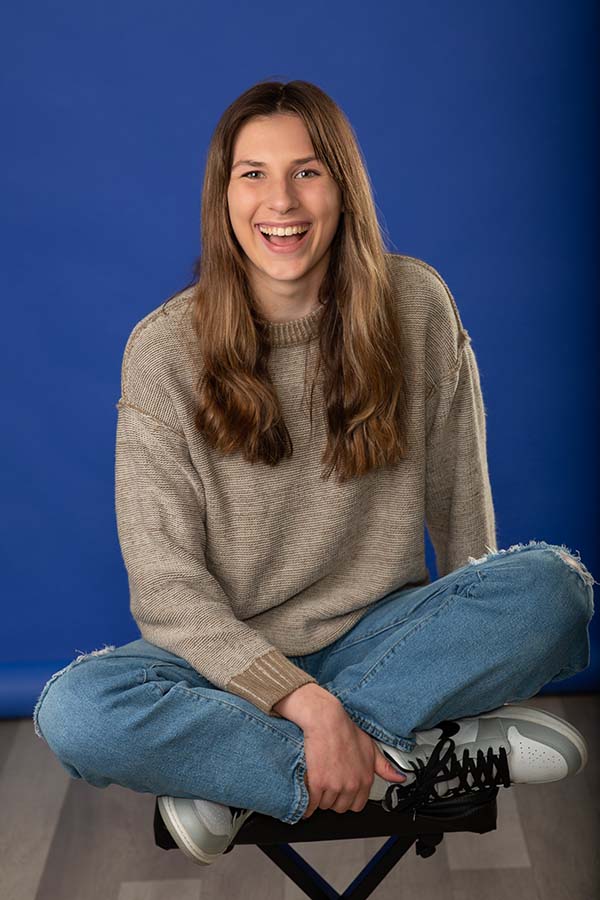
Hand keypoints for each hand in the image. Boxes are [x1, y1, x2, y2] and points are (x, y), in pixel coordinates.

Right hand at [300, 701, 406, 817]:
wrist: (325, 720)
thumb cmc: (345, 730)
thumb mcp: (370, 747)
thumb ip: (384, 766)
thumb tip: (400, 778)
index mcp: (365, 778)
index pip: (357, 805)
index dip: (347, 798)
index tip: (341, 791)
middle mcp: (352, 785)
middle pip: (340, 808)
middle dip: (333, 799)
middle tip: (327, 784)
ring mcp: (335, 785)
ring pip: (325, 805)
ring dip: (320, 798)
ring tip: (317, 782)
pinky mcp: (318, 783)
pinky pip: (312, 804)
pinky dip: (308, 801)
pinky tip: (307, 793)